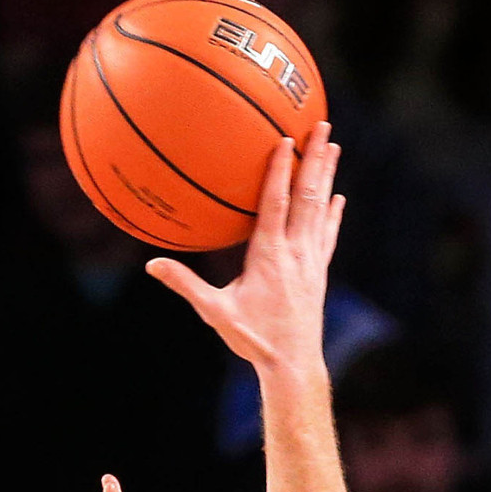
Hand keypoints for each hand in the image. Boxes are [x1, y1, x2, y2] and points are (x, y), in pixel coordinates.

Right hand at [145, 122, 342, 379]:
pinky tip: (338, 198)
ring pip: (321, 208)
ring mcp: (311, 261)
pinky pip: (328, 235)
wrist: (292, 365)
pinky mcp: (319, 273)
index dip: (279, 170)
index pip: (276, 203)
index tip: (284, 140)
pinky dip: (332, 213)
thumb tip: (152, 265)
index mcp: (269, 256)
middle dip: (315, 158)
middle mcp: (295, 252)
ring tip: (333, 146)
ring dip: (327, 175)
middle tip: (322, 127)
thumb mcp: (215, 313)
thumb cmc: (253, 340)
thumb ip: (185, 285)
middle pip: (308, 194)